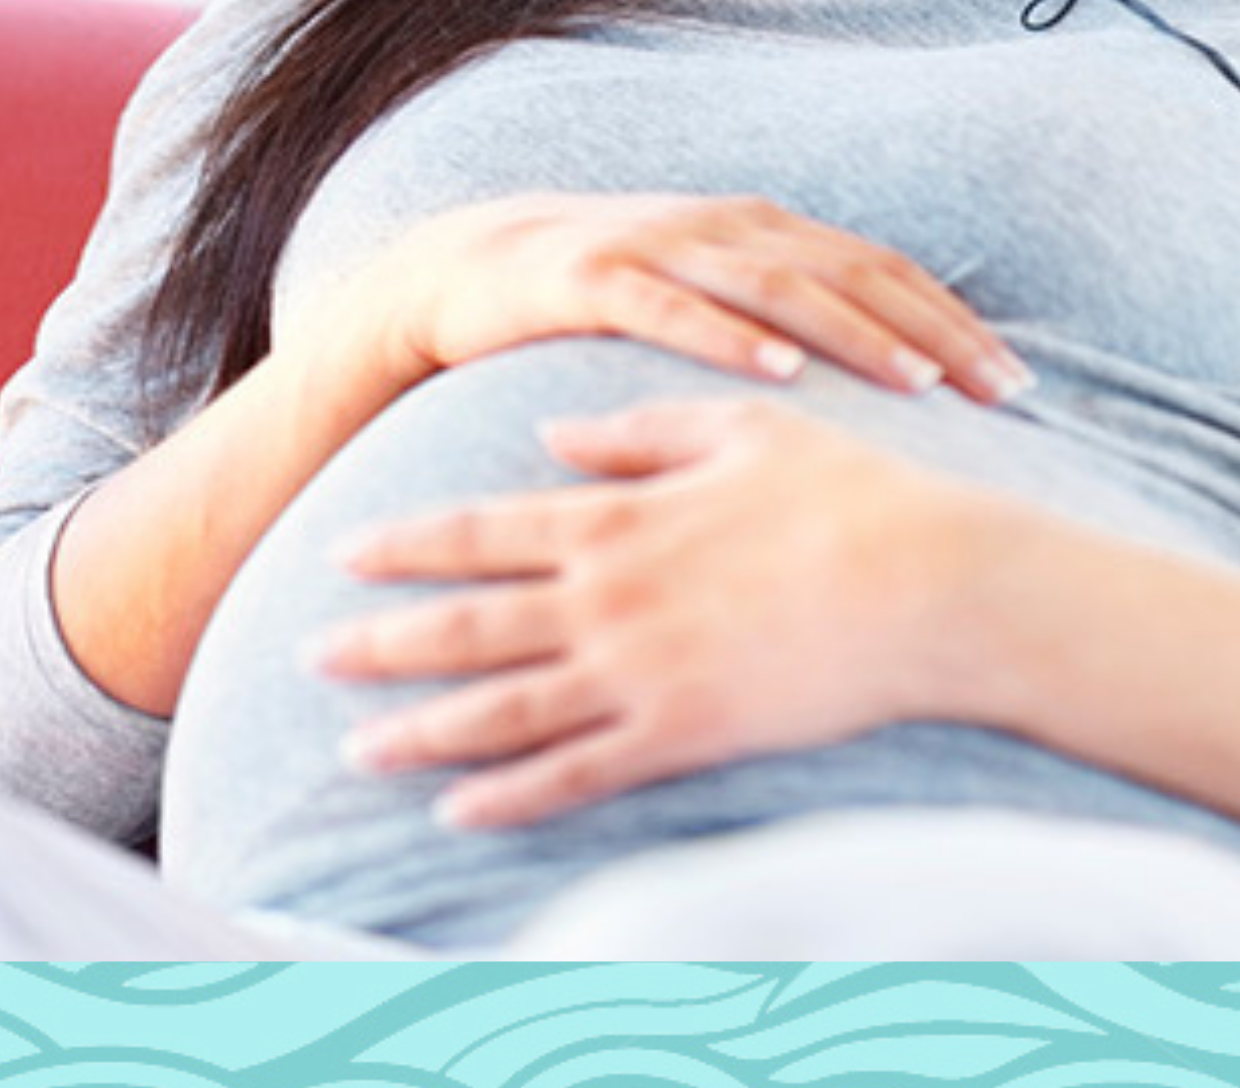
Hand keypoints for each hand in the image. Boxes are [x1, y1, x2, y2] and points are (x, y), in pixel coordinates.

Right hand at [281, 192, 1030, 405]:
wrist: (460, 267)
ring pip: (776, 288)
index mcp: (761, 230)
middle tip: (1002, 392)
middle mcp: (722, 225)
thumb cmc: (601, 296)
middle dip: (934, 333)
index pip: (881, 270)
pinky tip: (778, 376)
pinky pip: (672, 309)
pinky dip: (730, 339)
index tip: (1020, 382)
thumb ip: (785, 319)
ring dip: (852, 334)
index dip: (954, 318)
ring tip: (915, 383)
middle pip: (851, 275)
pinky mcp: (592, 277)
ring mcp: (658, 246)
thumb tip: (892, 376)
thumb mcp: (705, 297)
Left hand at [307, 395, 1025, 827]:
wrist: (933, 579)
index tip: (342, 553)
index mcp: (615, 518)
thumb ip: (636, 428)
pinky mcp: (684, 736)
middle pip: (469, 625)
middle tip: (306, 652)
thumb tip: (554, 428)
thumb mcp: (737, 428)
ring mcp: (641, 672)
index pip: (481, 532)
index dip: (406, 546)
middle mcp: (609, 598)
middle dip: (381, 641)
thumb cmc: (848, 491)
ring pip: (504, 710)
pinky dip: (511, 796)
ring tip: (355, 749)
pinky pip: (578, 775)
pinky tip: (457, 811)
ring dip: (422, 730)